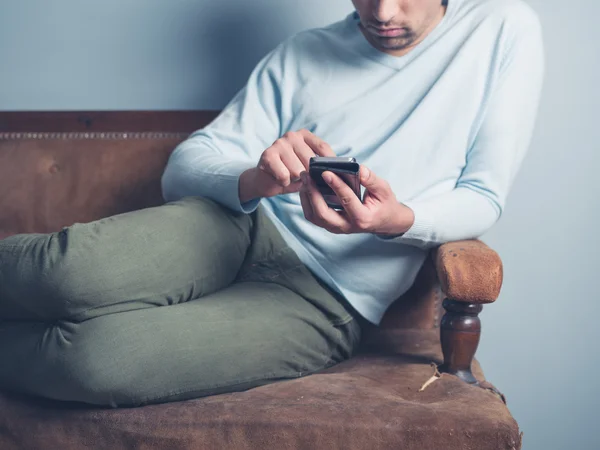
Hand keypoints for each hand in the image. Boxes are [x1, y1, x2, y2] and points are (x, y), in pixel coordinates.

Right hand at [239, 129, 334, 202]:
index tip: (333, 174)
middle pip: (310, 161)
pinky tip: (279, 179)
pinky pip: (284, 176)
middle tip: (300, 178)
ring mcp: (279, 143)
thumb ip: (319, 166)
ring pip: (298, 171)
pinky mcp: (268, 155)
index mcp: (304, 135)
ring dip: (294, 180)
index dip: (329, 162)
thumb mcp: (308, 169)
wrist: (264, 181)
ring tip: (288, 177)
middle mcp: (292, 135)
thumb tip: (334, 172)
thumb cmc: (290, 174)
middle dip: (308, 175)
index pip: (322, 147)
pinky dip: (284, 183)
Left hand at [299, 165, 414, 234]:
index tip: (326, 172)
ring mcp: (337, 227)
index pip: (346, 200)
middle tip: (307, 175)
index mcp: (362, 218)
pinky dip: (307, 202)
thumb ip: (371, 180)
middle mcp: (347, 226)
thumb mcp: (384, 190)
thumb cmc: (384, 204)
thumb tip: (358, 168)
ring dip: (307, 198)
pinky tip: (306, 187)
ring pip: (315, 217)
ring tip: (304, 179)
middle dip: (312, 194)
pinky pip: (314, 216)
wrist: (385, 221)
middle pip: (323, 214)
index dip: (336, 185)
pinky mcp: (330, 225)